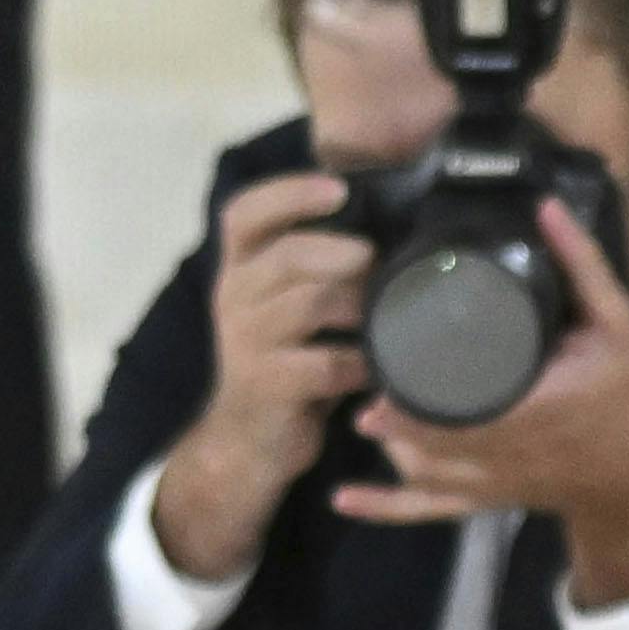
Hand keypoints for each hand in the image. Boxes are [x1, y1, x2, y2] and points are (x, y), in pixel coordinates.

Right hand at [153, 173, 377, 582]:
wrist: (249, 439)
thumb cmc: (286, 360)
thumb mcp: (288, 305)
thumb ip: (318, 267)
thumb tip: (395, 224)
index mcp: (238, 268)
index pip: (245, 213)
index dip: (290, 193)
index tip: (339, 190)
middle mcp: (233, 297)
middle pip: (289, 256)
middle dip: (344, 253)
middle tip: (379, 262)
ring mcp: (246, 343)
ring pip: (311, 305)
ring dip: (361, 307)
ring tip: (389, 316)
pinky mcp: (268, 386)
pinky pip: (325, 364)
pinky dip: (361, 363)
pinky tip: (378, 367)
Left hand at [334, 200, 628, 609]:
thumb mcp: (618, 325)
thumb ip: (582, 267)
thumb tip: (546, 208)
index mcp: (539, 407)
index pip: (470, 408)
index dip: (422, 401)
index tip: (385, 375)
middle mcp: (511, 452)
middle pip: (435, 442)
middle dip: (395, 421)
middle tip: (363, 385)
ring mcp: (496, 483)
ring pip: (426, 476)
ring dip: (388, 451)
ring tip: (362, 419)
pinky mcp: (487, 500)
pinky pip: (430, 508)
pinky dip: (386, 507)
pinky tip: (346, 499)